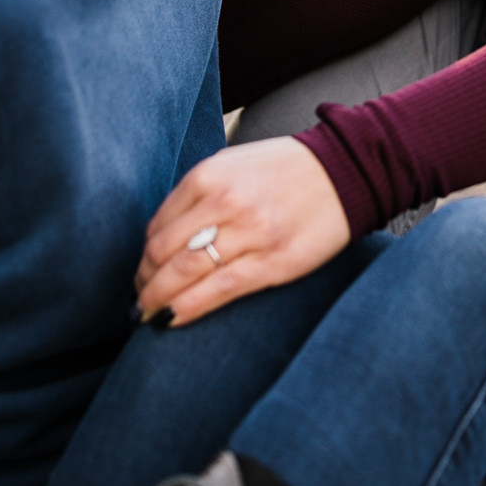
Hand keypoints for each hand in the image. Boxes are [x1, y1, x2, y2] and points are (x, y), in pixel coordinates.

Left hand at [135, 137, 350, 324]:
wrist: (345, 170)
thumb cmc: (286, 171)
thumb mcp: (234, 165)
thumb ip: (198, 194)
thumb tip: (161, 239)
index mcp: (209, 175)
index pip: (157, 226)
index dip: (144, 256)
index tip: (143, 272)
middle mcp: (224, 201)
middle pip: (162, 252)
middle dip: (144, 282)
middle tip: (141, 298)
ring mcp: (249, 232)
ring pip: (183, 274)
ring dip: (157, 300)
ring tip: (151, 314)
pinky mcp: (272, 262)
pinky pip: (216, 291)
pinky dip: (185, 309)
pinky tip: (171, 320)